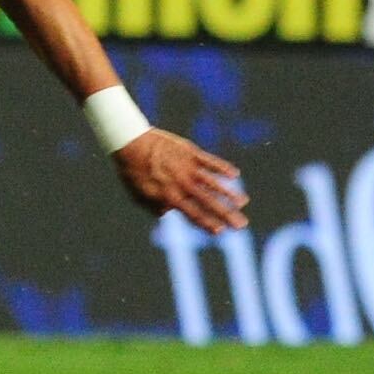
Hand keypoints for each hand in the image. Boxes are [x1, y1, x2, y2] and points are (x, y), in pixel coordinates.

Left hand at [115, 129, 245, 233]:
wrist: (130, 142)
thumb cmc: (132, 171)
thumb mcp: (138, 195)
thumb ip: (154, 207)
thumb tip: (168, 213)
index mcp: (169, 196)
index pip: (193, 214)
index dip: (207, 224)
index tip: (221, 232)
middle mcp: (182, 184)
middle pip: (208, 202)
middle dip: (226, 214)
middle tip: (242, 224)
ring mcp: (188, 167)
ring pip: (213, 183)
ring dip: (229, 194)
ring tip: (243, 202)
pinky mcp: (190, 152)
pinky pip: (210, 161)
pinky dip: (222, 168)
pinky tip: (235, 175)